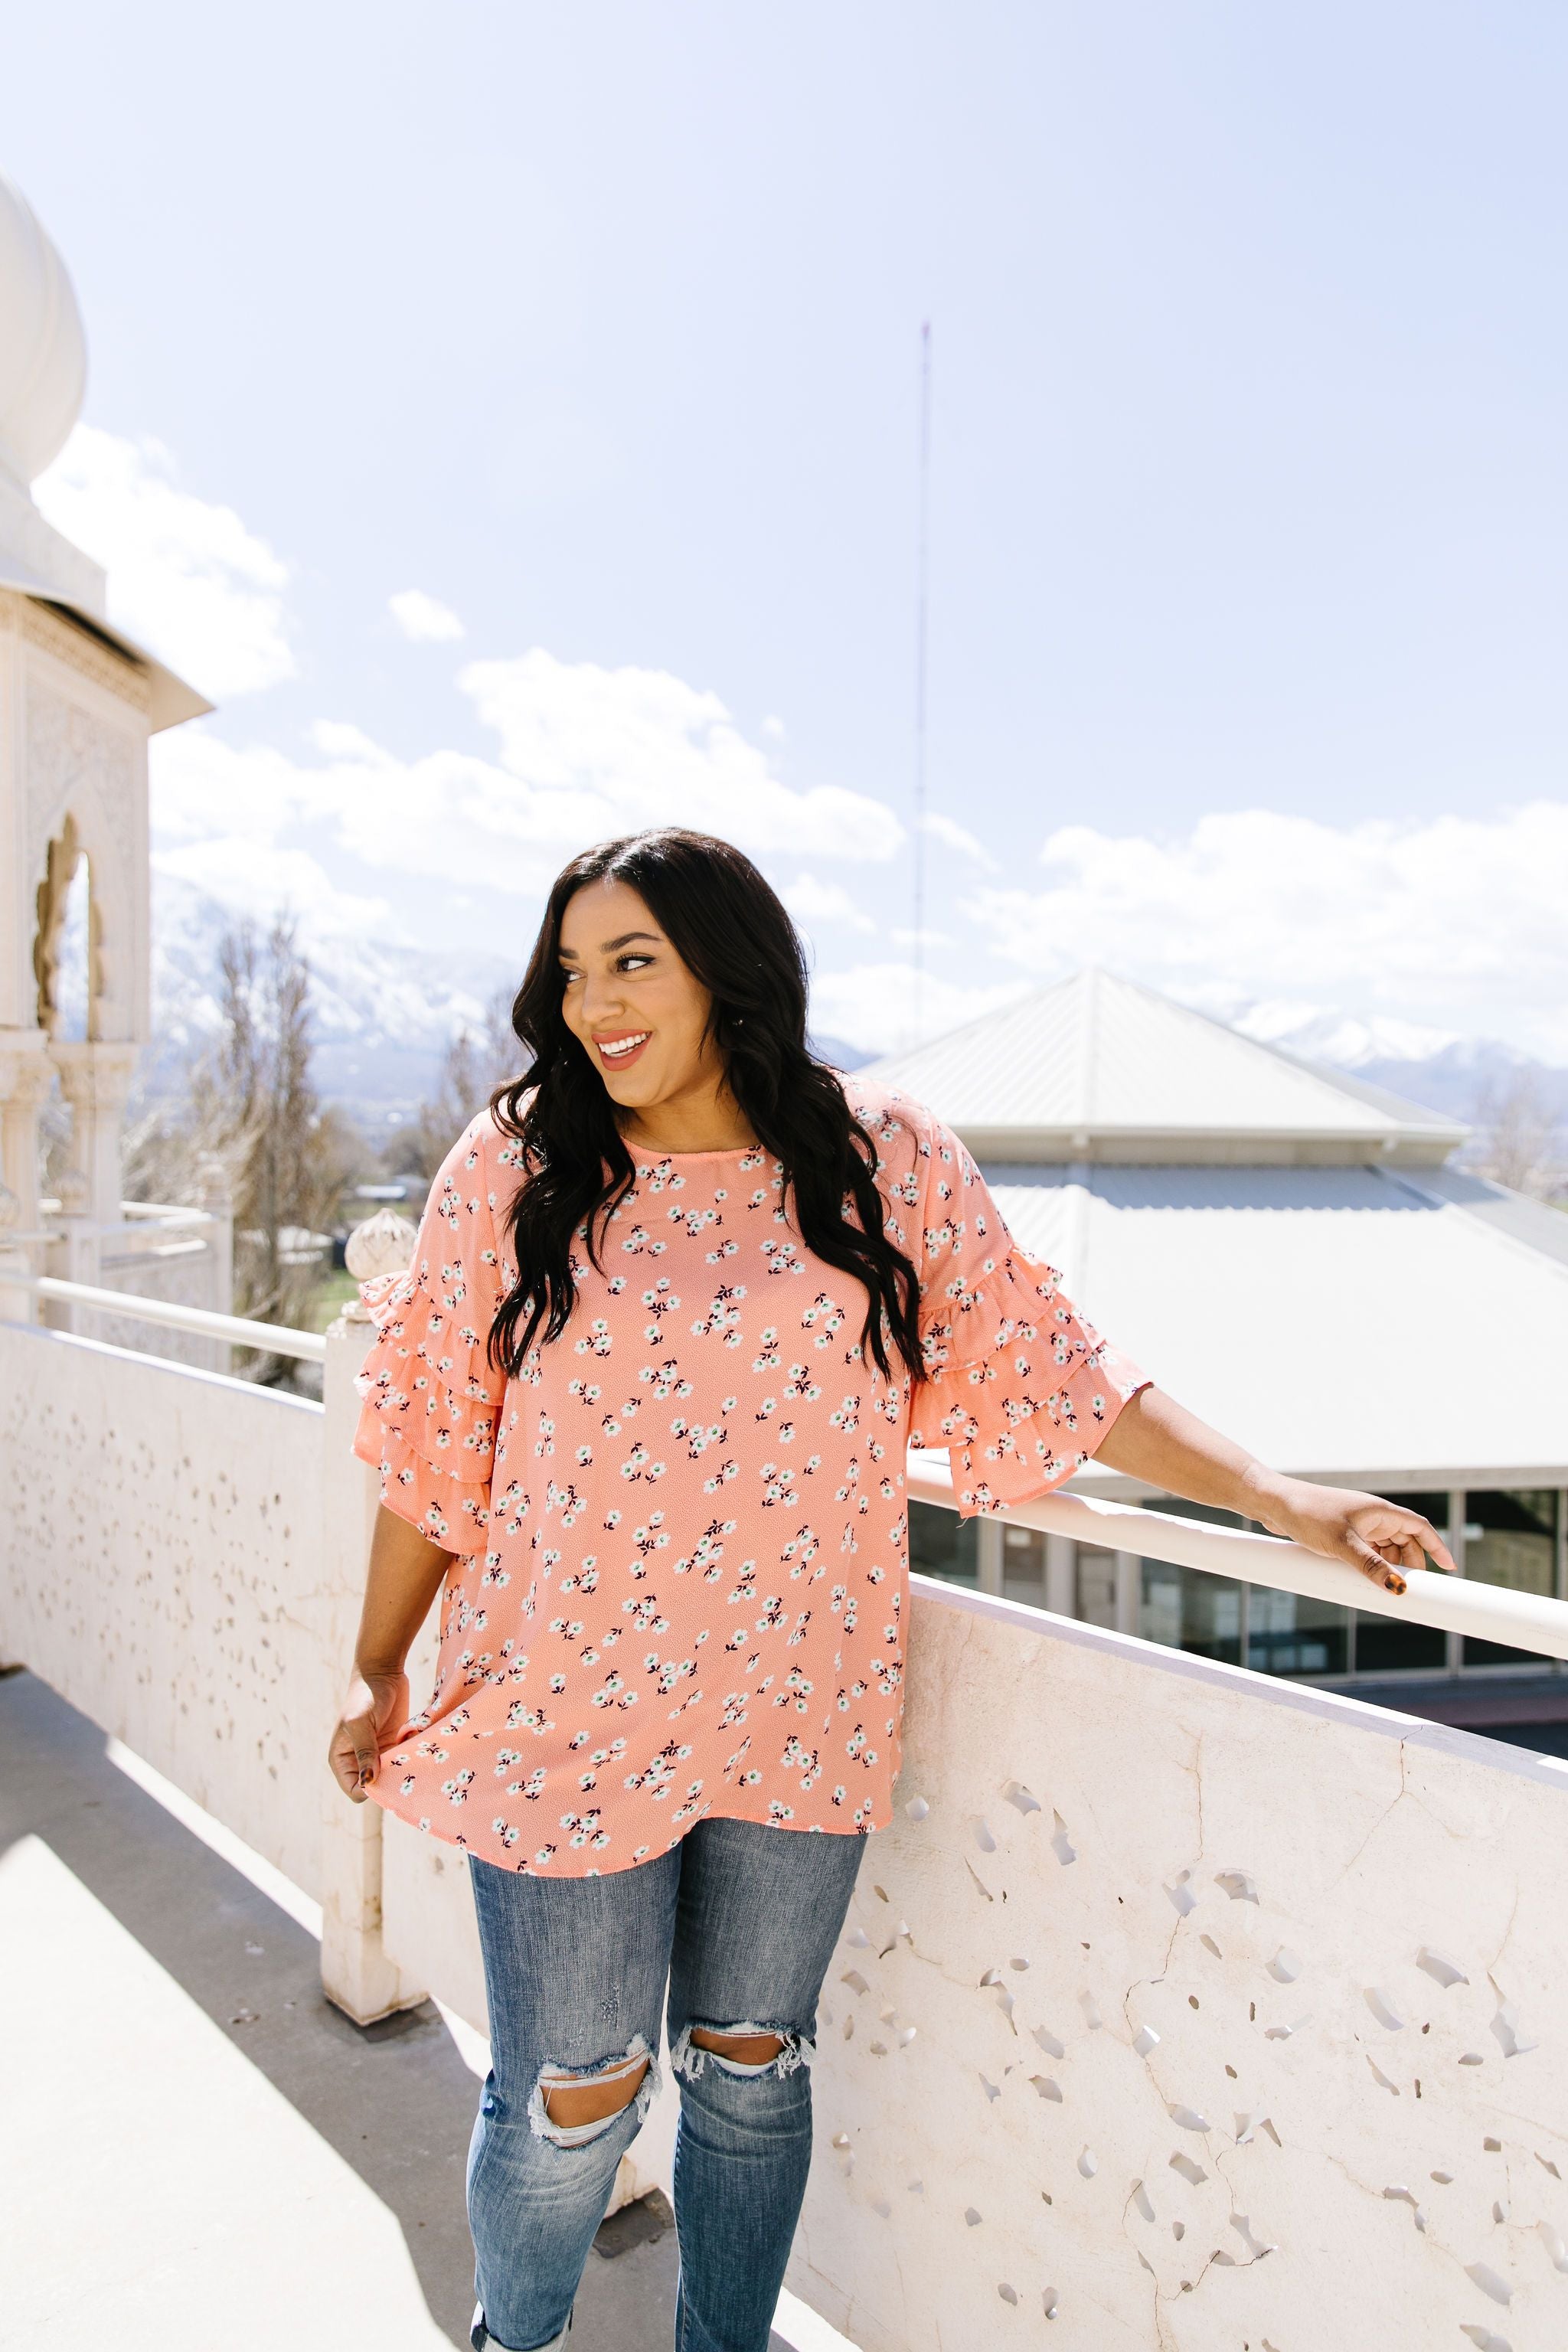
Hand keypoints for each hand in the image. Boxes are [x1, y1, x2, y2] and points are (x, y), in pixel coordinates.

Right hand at [327, 1670, 409, 1801]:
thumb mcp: (361, 1722)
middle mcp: (358, 1761)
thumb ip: (365, 1751)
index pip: (354, 1790)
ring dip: (402, 1770)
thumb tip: (368, 1782)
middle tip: (404, 1766)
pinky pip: (402, 1763)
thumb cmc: (365, 1695)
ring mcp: (377, 1755)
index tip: (389, 1774)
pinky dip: (410, 1760)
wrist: (382, 1672)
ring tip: (411, 1757)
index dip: (371, 1789)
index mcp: (341, 1760)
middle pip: (375, 1788)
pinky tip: (416, 1747)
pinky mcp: (394, 1746)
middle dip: (390, 1782)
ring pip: (391, 1777)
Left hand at [1248, 1477, 1457, 1595]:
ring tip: (1384, 1584)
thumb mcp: (1343, 1545)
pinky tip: (1365, 1578)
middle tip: (1409, 1586)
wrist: (1274, 1503)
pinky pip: (1367, 1550)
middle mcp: (1372, 1515)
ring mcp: (1357, 1524)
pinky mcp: (1342, 1533)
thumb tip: (1399, 1588)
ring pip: (1385, 1547)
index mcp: (1380, 1511)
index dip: (1437, 1546)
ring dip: (1390, 1565)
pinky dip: (1372, 1564)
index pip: (1419, 1527)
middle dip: (1411, 1562)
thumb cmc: (1309, 1515)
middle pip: (1405, 1540)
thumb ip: (1372, 1567)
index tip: (1450, 1567)